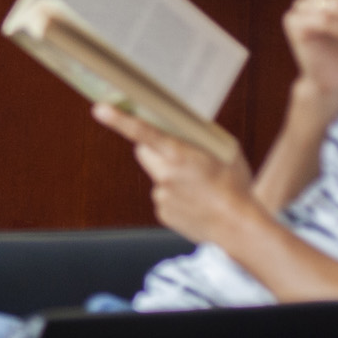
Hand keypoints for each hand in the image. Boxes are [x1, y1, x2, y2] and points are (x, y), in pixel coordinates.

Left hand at [94, 104, 257, 244]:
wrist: (239, 229)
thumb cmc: (237, 188)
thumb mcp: (226, 152)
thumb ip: (203, 139)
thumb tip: (190, 130)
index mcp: (179, 155)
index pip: (143, 132)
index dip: (119, 119)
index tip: (99, 109)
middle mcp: (165, 175)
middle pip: (144, 151)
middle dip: (154, 148)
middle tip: (177, 152)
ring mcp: (161, 196)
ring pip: (158, 177)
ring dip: (171, 176)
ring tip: (199, 187)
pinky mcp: (162, 213)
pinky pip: (164, 197)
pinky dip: (176, 197)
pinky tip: (196, 203)